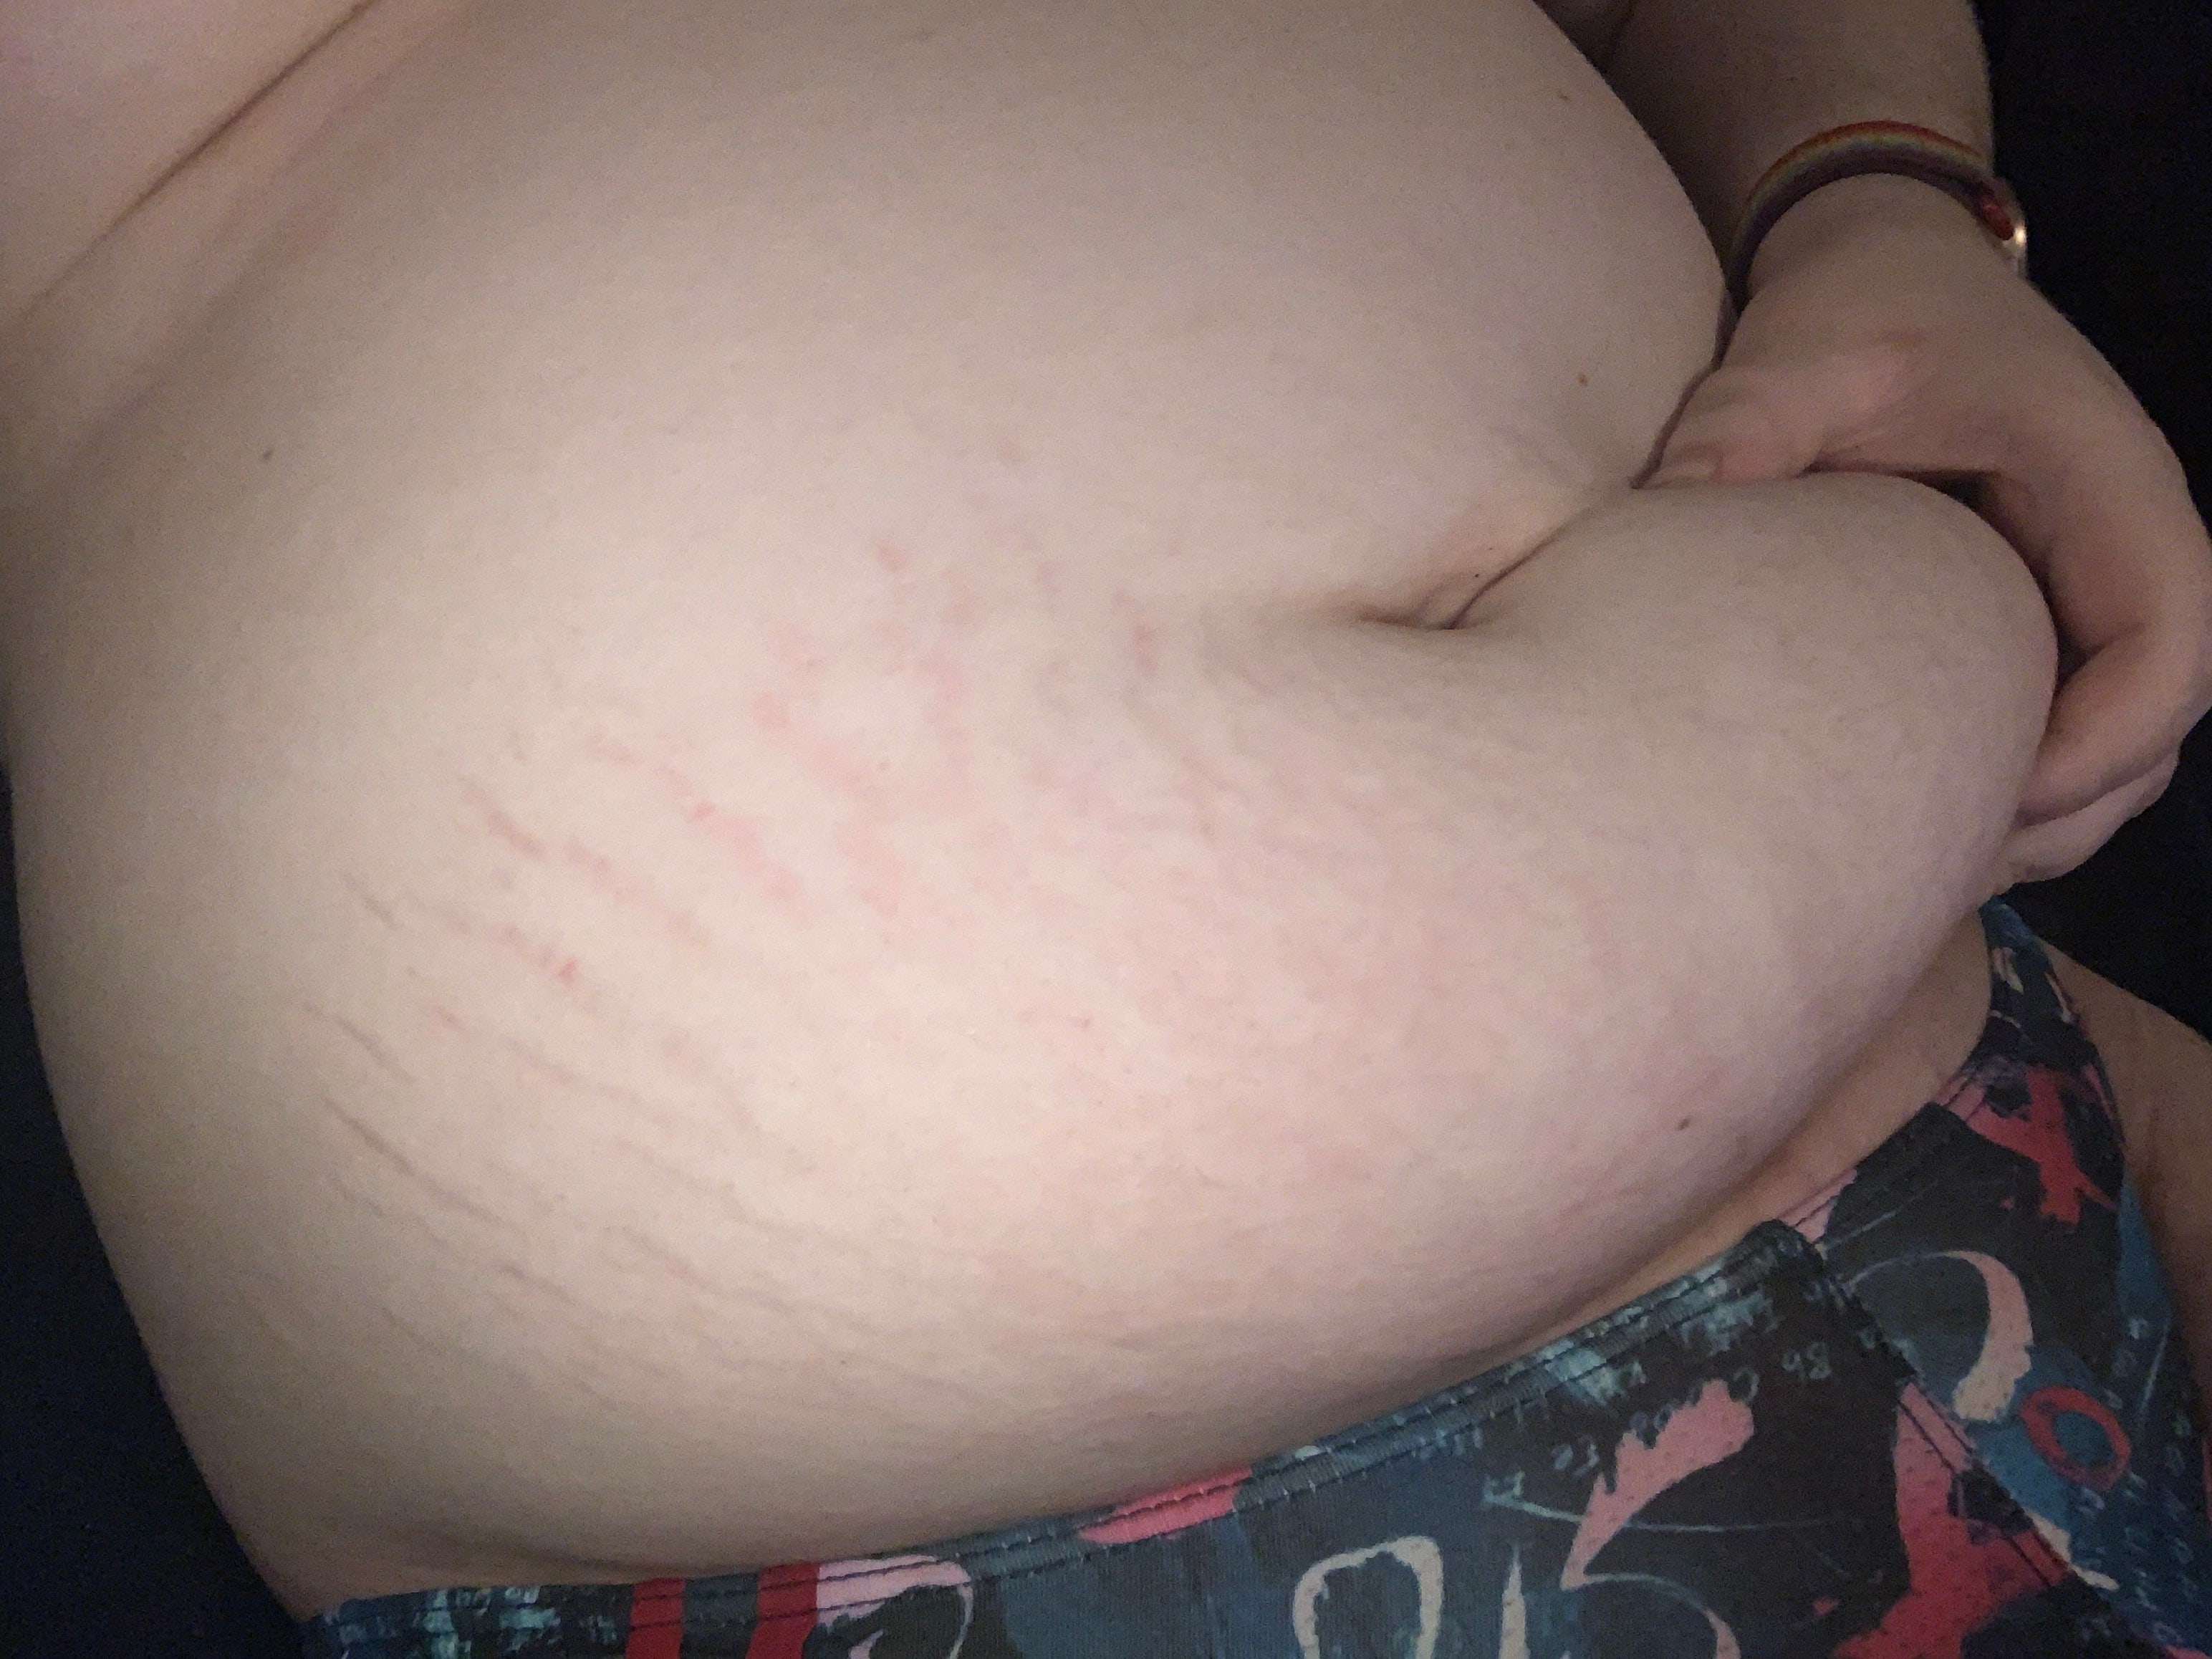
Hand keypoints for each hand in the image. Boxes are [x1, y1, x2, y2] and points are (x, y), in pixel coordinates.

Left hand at [1645, 173, 2211, 884]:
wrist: (1883, 260)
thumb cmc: (1862, 300)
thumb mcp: (1798, 353)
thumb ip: (1738, 431)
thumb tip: (1658, 528)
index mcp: (2107, 480)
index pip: (2171, 637)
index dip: (2104, 741)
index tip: (1992, 802)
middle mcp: (2122, 542)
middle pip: (2156, 722)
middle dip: (2064, 809)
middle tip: (1927, 869)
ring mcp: (2086, 584)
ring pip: (2117, 743)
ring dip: (2040, 817)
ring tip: (1914, 869)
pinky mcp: (2038, 610)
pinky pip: (2058, 721)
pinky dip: (2007, 785)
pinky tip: (1904, 821)